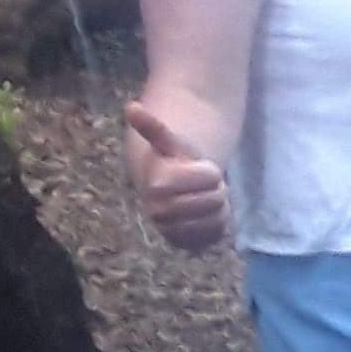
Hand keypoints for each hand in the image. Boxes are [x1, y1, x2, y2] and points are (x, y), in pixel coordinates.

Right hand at [124, 102, 228, 253]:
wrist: (167, 190)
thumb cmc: (173, 162)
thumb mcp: (169, 142)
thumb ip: (154, 127)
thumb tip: (132, 107)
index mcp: (157, 184)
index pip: (210, 177)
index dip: (209, 171)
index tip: (195, 169)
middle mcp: (158, 212)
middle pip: (216, 200)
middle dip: (215, 189)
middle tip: (200, 186)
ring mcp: (170, 231)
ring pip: (218, 218)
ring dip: (218, 207)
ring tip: (202, 199)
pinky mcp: (183, 245)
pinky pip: (216, 236)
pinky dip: (218, 224)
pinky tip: (206, 216)